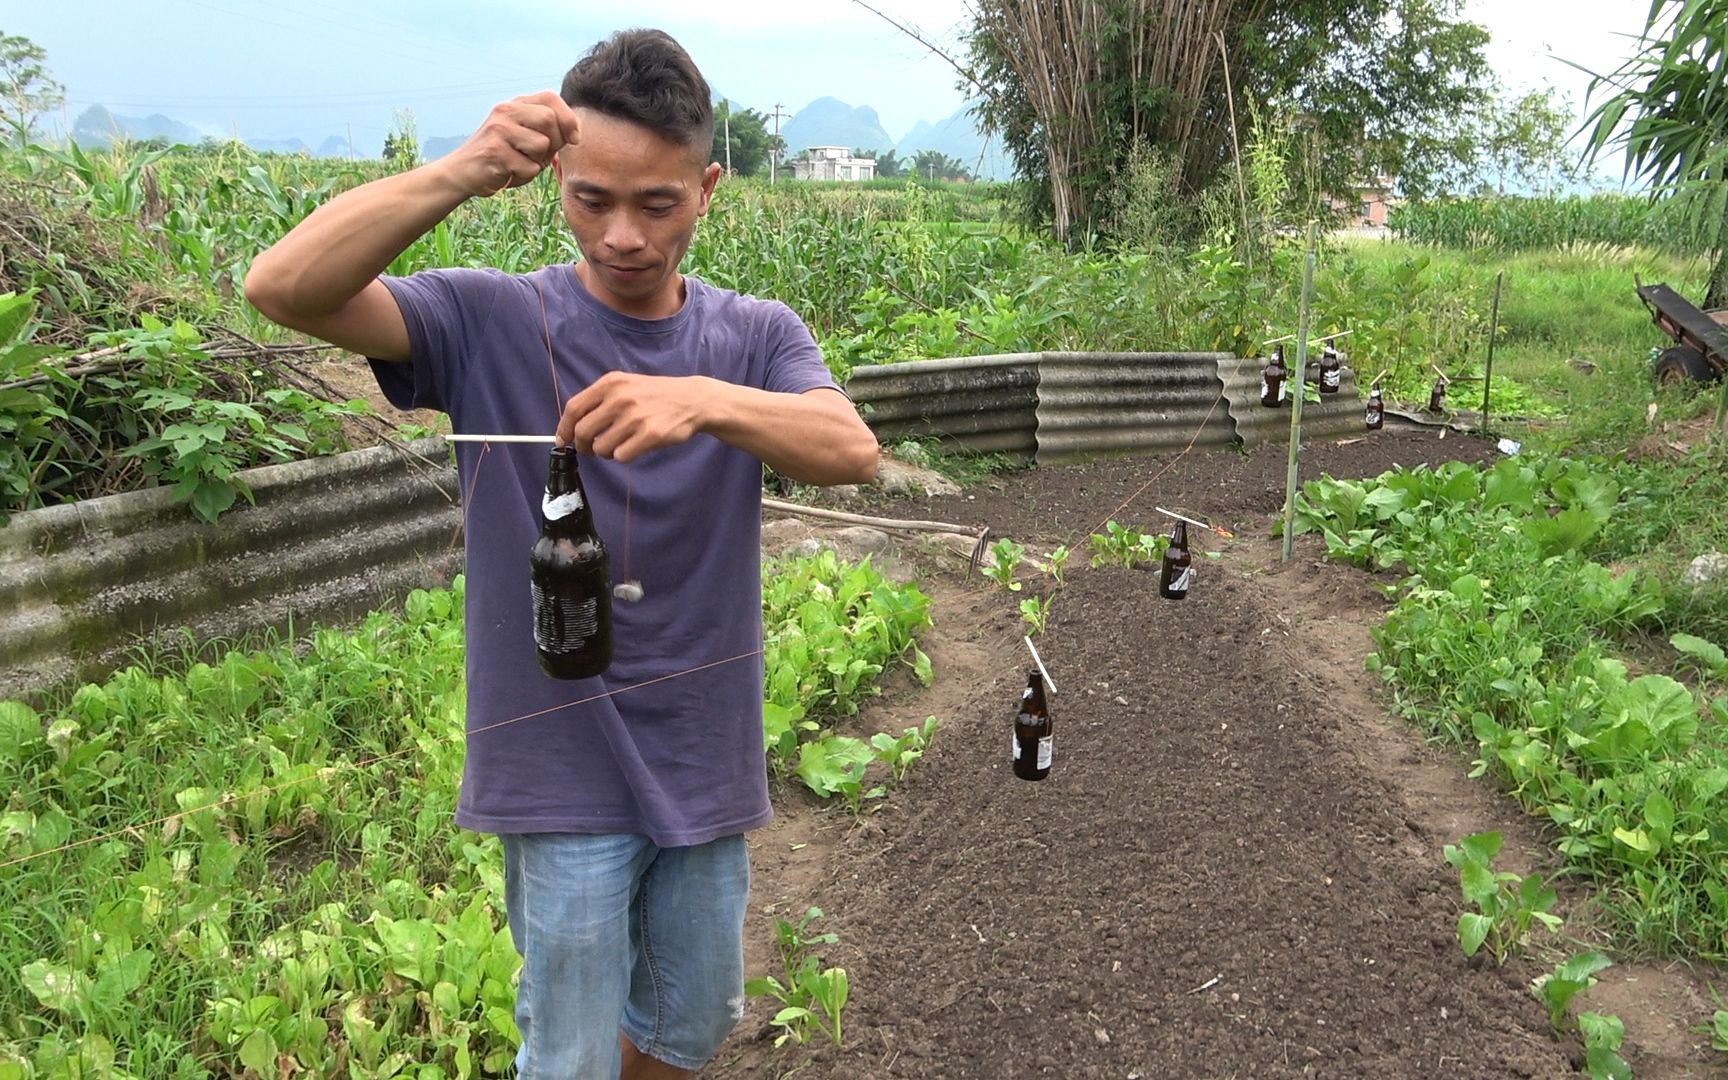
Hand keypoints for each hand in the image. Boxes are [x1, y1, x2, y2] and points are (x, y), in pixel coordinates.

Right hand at [440, 92, 579, 197]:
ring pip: (542, 145)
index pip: (550, 97)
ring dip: (538, 162)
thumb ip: (546, 129)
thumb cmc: (502, 156)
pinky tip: (509, 173)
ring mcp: (498, 130)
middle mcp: (505, 111)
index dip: (568, 118)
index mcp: (515, 104)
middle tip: (541, 156)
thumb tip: (576, 130)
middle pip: (550, 120)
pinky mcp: (494, 152)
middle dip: (555, 143)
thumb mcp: (523, 135)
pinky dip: (525, 176)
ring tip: (521, 163)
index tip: (574, 138)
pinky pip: (529, 167)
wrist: (462, 171)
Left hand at [555, 373, 711, 462]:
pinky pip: (621, 456)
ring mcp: (635, 417)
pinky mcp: (650, 435)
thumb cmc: (655, 395)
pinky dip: (624, 456)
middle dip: (584, 446)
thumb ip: (599, 401)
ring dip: (607, 452)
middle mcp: (620, 398)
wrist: (692, 400)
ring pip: (601, 448)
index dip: (564, 428)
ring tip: (620, 444)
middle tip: (592, 449)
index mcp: (611, 383)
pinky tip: (635, 447)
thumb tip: (571, 427)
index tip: (563, 440)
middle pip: (583, 432)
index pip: (574, 408)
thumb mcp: (626, 385)